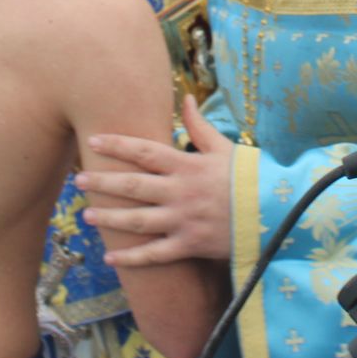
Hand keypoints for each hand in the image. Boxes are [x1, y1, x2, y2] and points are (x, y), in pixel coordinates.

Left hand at [77, 95, 234, 265]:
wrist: (277, 213)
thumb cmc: (250, 178)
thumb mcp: (225, 148)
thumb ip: (200, 127)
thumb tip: (186, 99)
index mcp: (188, 166)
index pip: (145, 152)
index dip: (118, 145)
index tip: (94, 140)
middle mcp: (181, 192)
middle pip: (133, 186)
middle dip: (103, 183)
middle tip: (78, 181)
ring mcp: (184, 220)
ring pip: (138, 221)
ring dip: (110, 218)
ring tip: (87, 215)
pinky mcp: (190, 245)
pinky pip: (155, 255)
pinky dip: (132, 258)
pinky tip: (111, 258)